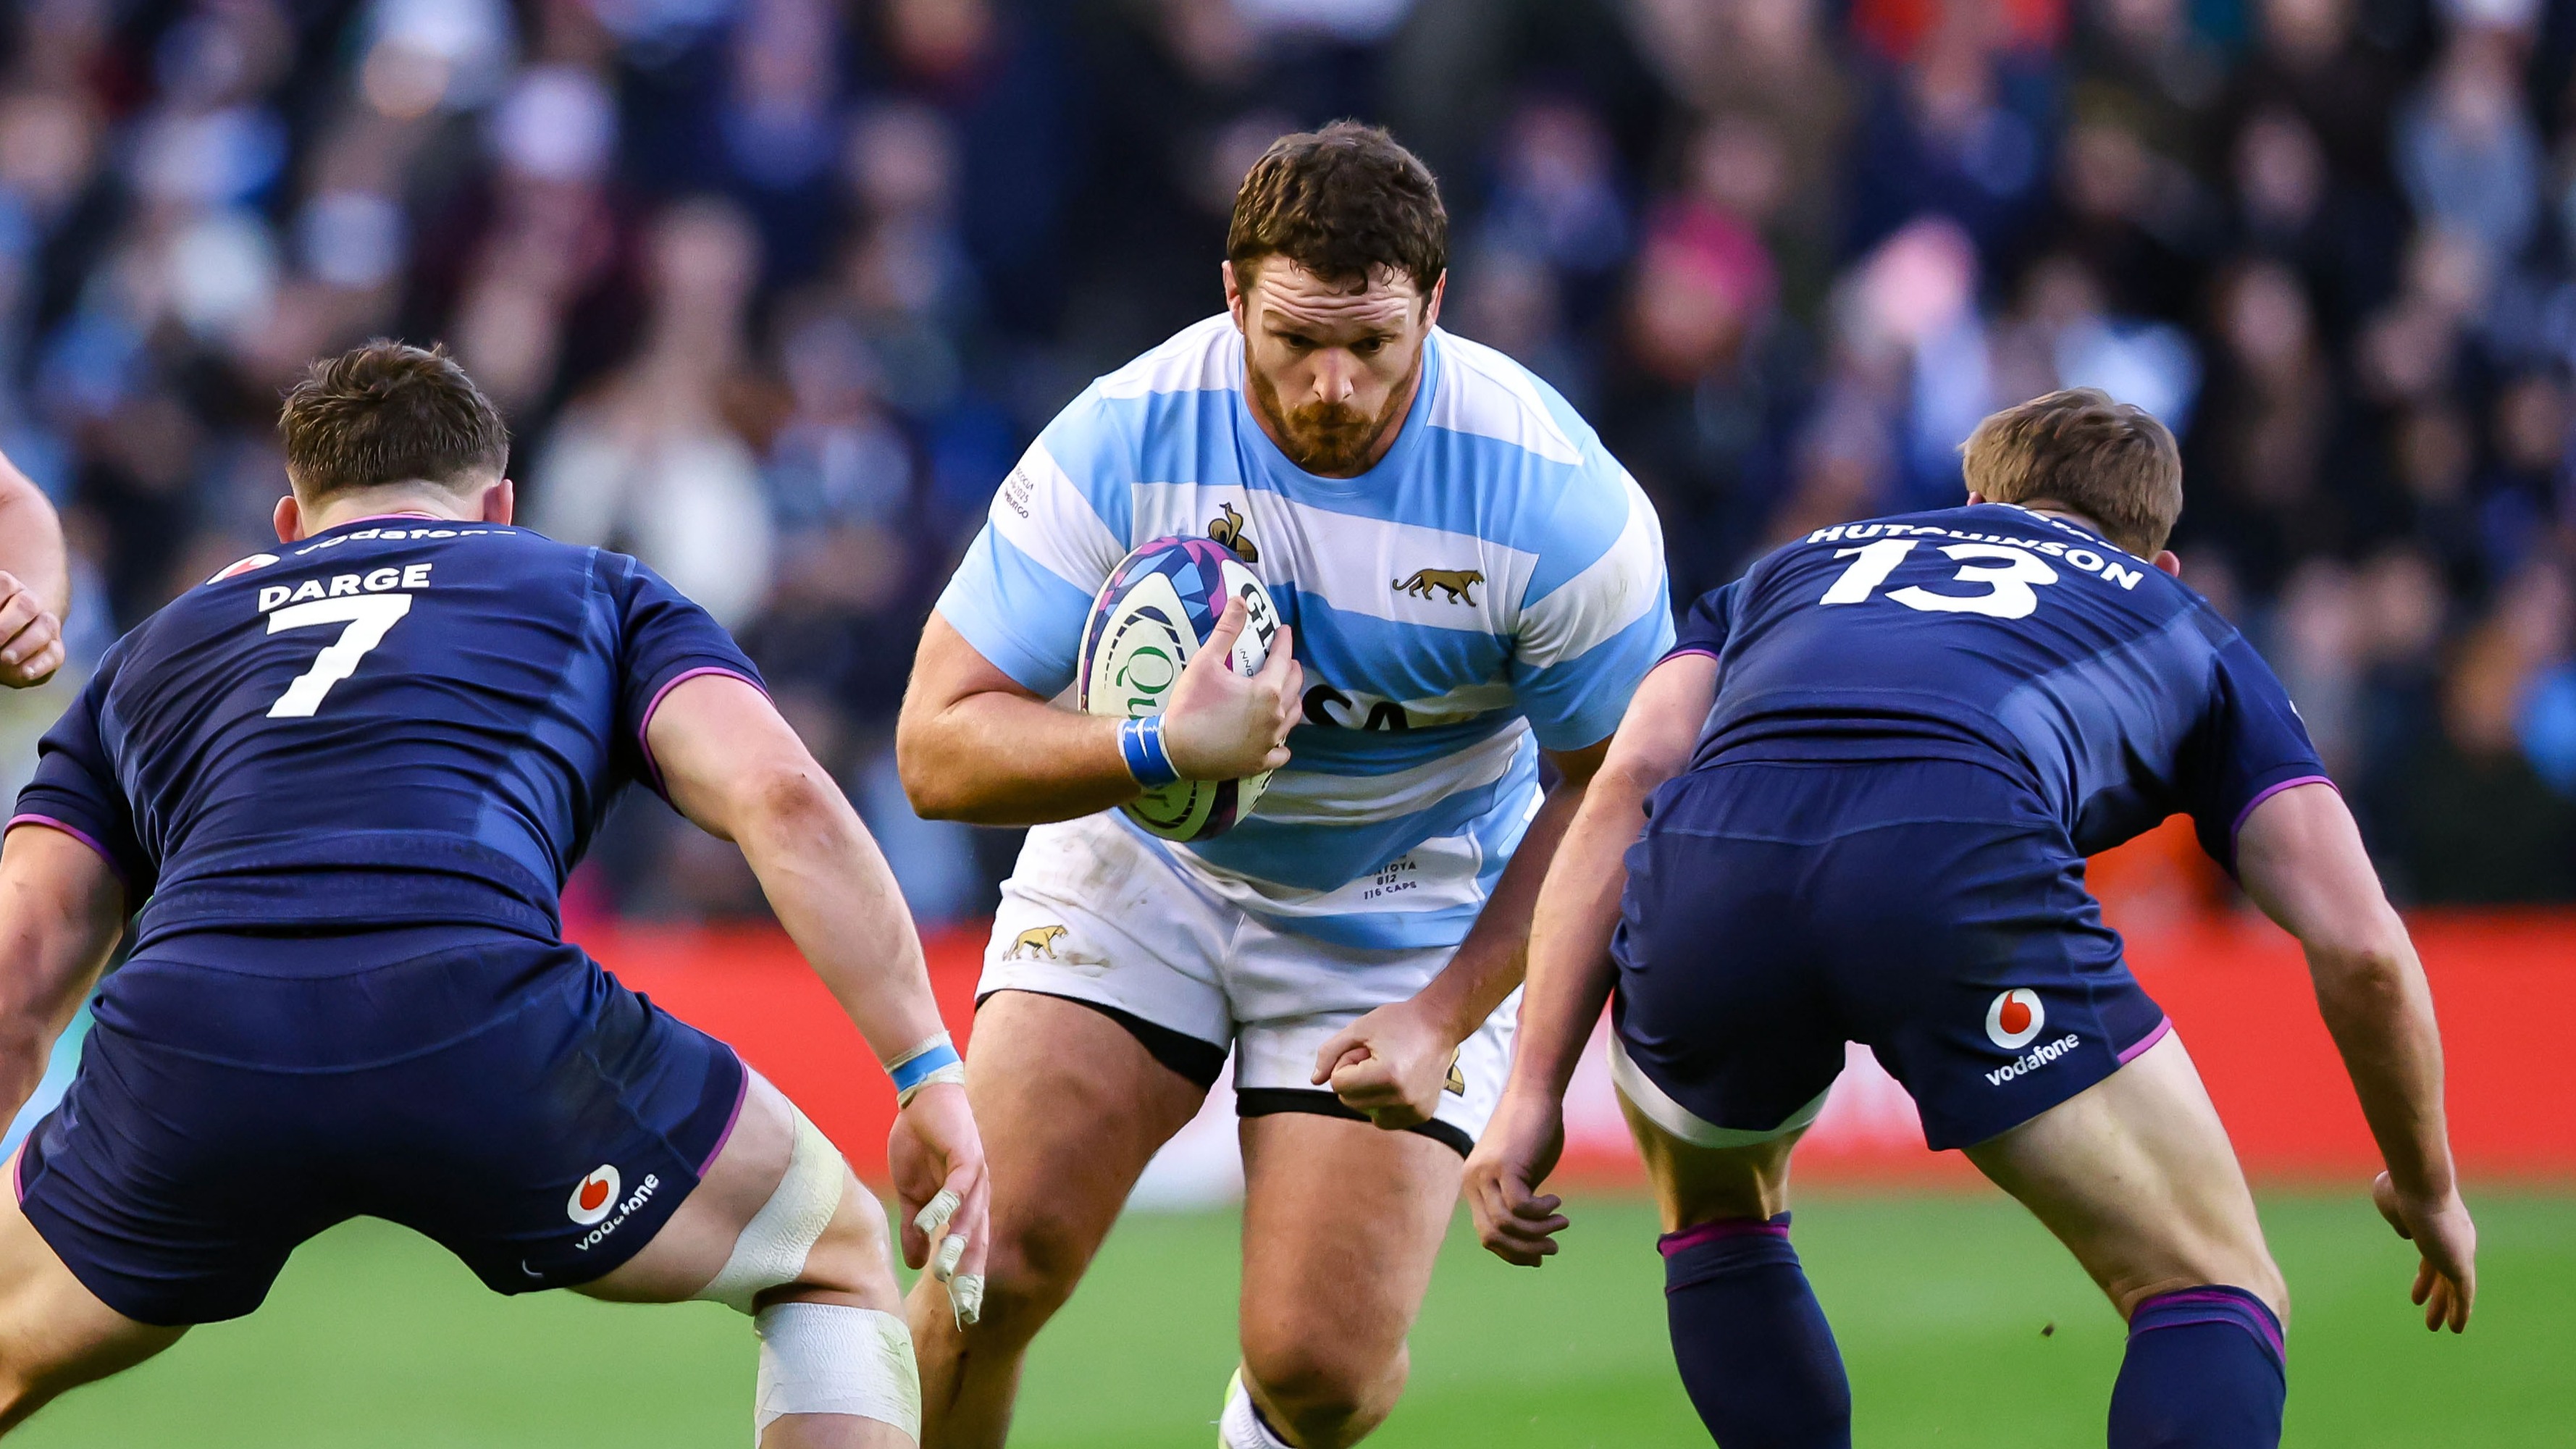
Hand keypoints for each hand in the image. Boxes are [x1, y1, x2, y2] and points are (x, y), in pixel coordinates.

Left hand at [0, 572, 62, 688]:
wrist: (2, 650)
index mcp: (9, 590)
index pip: (5, 584)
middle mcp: (30, 605)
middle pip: (29, 604)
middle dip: (7, 625)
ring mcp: (45, 627)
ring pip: (47, 627)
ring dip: (24, 644)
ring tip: (5, 658)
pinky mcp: (53, 650)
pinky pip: (55, 654)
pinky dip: (41, 664)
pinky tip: (26, 672)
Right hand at [888, 1080, 989, 1326]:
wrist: (923, 1097)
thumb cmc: (919, 1143)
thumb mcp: (911, 1192)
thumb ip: (915, 1226)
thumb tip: (916, 1263)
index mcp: (965, 1205)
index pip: (971, 1249)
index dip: (968, 1281)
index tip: (964, 1314)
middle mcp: (976, 1195)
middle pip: (979, 1241)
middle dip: (973, 1275)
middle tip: (967, 1310)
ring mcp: (974, 1175)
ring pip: (970, 1218)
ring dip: (959, 1246)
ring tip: (945, 1276)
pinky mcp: (965, 1154)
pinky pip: (956, 1185)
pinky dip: (945, 1204)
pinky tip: (933, 1223)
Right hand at [1160, 595, 1299, 781]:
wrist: (1174, 751)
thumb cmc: (1190, 705)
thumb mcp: (1205, 662)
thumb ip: (1226, 631)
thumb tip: (1240, 600)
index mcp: (1267, 690)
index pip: (1283, 659)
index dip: (1284, 641)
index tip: (1284, 630)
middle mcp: (1276, 716)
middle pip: (1294, 687)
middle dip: (1292, 669)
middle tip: (1286, 659)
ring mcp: (1269, 742)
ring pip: (1292, 718)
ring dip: (1291, 701)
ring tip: (1286, 692)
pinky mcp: (1259, 762)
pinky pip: (1280, 752)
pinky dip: (1281, 742)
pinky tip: (1277, 739)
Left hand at [1311, 996, 1456, 1129]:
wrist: (1440, 1024)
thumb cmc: (1398, 1022)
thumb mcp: (1358, 1029)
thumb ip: (1330, 1054)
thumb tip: (1314, 1081)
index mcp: (1386, 1075)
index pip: (1338, 1084)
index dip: (1345, 1063)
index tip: (1364, 1050)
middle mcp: (1402, 1098)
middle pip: (1350, 1101)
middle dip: (1355, 1079)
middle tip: (1376, 1057)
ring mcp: (1414, 1109)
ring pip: (1366, 1113)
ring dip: (1368, 1093)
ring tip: (1388, 1068)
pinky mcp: (1422, 1115)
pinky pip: (1386, 1120)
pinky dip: (1383, 1104)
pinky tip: (1397, 1083)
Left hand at [1465, 1087, 1570, 1266]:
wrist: (1535, 1093)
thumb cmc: (1533, 1130)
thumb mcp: (1521, 1172)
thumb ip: (1518, 1200)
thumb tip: (1530, 1237)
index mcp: (1473, 1185)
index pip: (1485, 1234)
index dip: (1512, 1252)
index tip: (1538, 1257)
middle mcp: (1472, 1180)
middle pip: (1492, 1235)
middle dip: (1524, 1250)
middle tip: (1553, 1248)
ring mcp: (1485, 1172)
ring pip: (1507, 1224)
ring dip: (1538, 1233)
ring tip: (1561, 1223)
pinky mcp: (1504, 1164)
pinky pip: (1520, 1207)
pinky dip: (1541, 1212)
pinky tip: (1556, 1202)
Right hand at [2373, 1171, 2475, 1332]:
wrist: (2419, 1185)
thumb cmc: (2402, 1189)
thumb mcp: (2391, 1204)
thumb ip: (2398, 1218)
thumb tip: (2406, 1231)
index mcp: (2437, 1223)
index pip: (2433, 1254)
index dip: (2425, 1273)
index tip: (2417, 1289)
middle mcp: (2454, 1239)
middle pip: (2445, 1272)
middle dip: (2435, 1292)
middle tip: (2425, 1310)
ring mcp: (2460, 1253)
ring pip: (2454, 1287)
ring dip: (2444, 1306)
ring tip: (2434, 1327)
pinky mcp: (2462, 1266)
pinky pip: (2463, 1295)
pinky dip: (2460, 1311)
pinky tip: (2456, 1328)